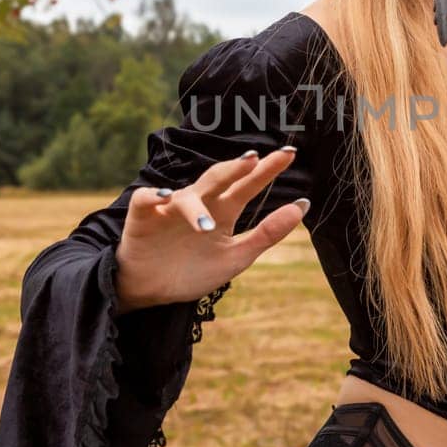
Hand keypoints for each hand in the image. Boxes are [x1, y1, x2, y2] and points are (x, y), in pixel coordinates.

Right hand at [113, 147, 307, 312]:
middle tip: (254, 159)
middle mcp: (200, 203)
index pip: (248, 185)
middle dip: (236, 168)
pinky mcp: (143, 216)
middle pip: (219, 179)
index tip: (290, 153)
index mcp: (224, 210)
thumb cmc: (194, 271)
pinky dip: (153, 196)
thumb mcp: (236, 257)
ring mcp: (171, 207)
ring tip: (208, 227)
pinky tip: (163, 198)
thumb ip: (268, 233)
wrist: (153, 292)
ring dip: (197, 209)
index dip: (267, 170)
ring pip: (188, 196)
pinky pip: (146, 199)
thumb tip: (303, 205)